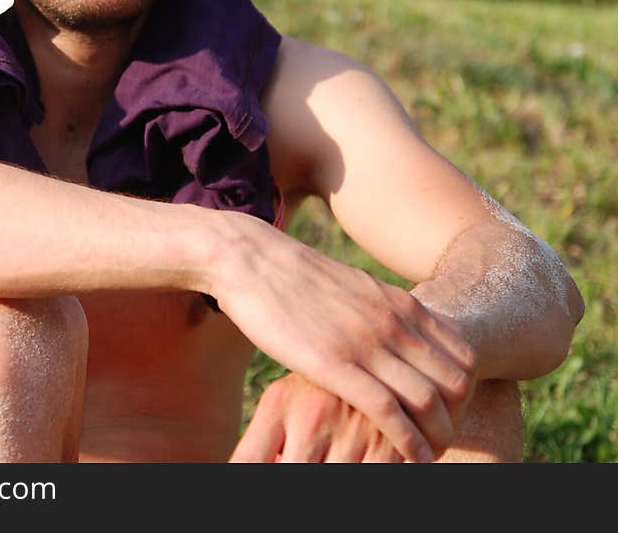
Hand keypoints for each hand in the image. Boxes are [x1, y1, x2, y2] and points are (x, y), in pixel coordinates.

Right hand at [215, 218, 477, 461]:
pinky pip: (388, 412)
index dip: (466, 394)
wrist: (253, 259)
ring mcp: (366, 343)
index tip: (450, 415)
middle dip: (458, 419)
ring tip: (429, 457)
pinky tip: (409, 460)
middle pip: (456, 384)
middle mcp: (393, 323)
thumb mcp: (355, 288)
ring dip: (437, 438)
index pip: (464, 357)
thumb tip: (398, 331)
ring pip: (429, 402)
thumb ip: (382, 311)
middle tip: (441, 439)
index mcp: (401, 304)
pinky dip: (408, 443)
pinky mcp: (334, 364)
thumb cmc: (297, 277)